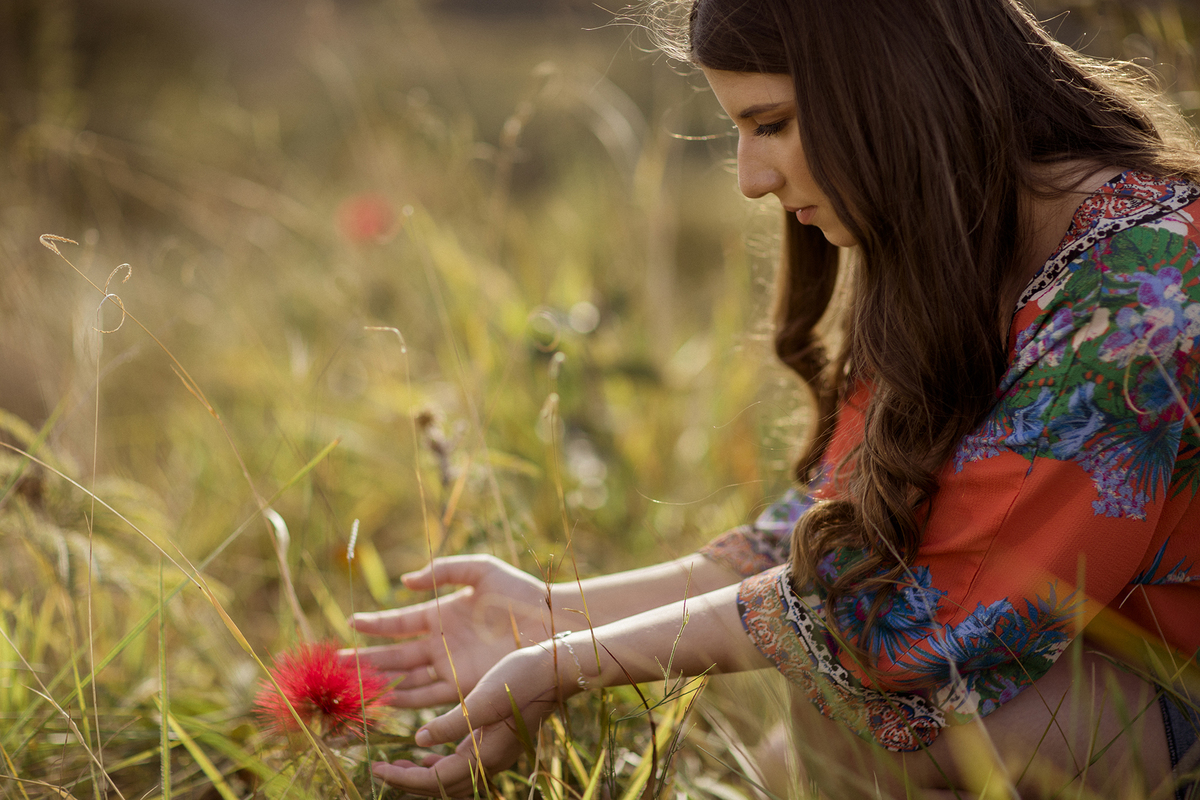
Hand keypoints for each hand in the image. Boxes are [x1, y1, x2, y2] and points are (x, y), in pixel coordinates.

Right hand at [342, 555, 559, 706]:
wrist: (553, 621)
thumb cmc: (521, 592)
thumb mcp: (483, 569)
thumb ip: (446, 569)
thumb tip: (406, 581)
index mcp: (443, 613)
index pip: (400, 622)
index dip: (375, 624)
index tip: (350, 624)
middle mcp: (442, 642)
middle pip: (396, 653)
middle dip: (367, 658)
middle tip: (337, 661)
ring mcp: (452, 665)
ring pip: (408, 677)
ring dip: (382, 682)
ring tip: (354, 686)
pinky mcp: (466, 685)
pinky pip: (430, 696)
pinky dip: (408, 701)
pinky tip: (387, 703)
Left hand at [372, 644, 569, 795]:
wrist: (557, 671)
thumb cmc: (522, 680)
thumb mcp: (483, 698)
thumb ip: (452, 723)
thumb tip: (419, 742)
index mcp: (486, 756)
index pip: (435, 780)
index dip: (403, 778)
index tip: (377, 768)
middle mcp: (490, 763)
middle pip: (442, 788)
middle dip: (410, 782)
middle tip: (382, 769)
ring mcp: (495, 755)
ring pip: (452, 780)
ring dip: (424, 776)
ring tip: (400, 764)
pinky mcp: (496, 742)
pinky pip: (463, 765)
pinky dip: (441, 764)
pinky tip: (428, 752)